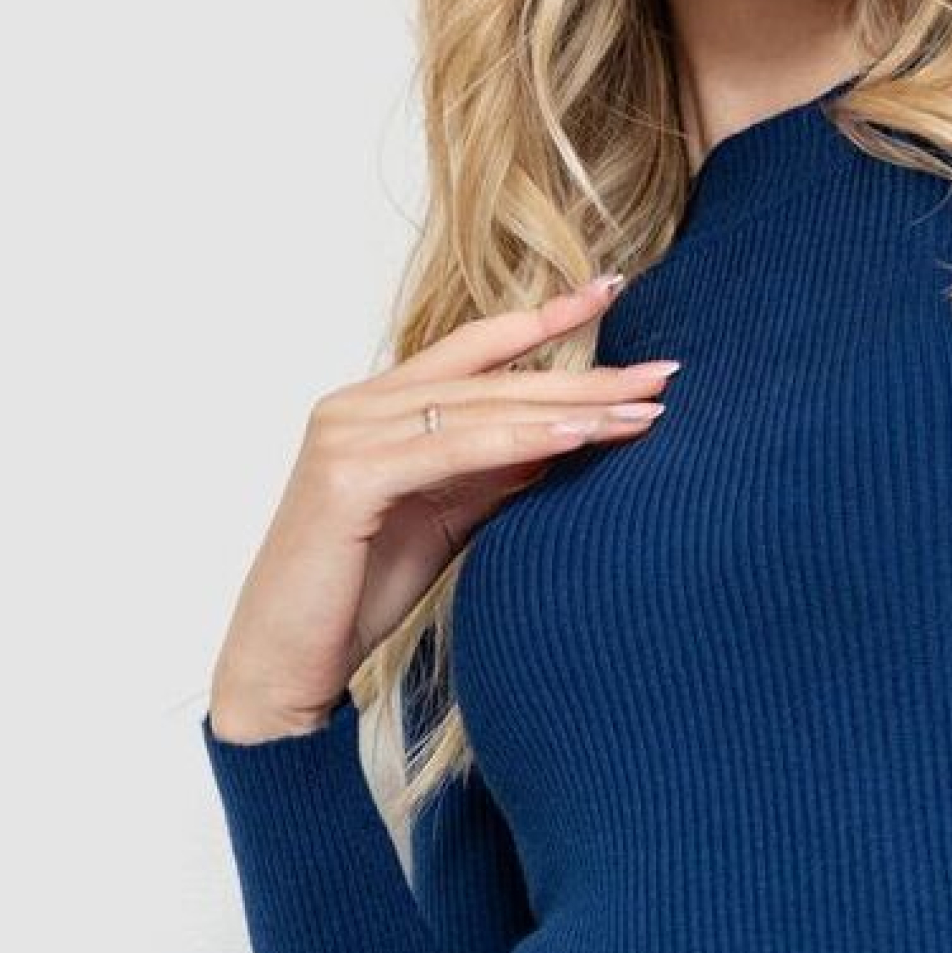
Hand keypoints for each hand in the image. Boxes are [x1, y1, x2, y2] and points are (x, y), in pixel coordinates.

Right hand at [208, 274, 678, 741]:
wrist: (287, 661)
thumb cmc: (358, 594)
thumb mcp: (447, 518)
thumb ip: (494, 470)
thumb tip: (570, 434)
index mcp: (376, 407)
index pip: (473, 348)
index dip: (544, 319)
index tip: (613, 291)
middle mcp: (357, 406)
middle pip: (492, 377)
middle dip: (584, 373)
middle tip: (665, 372)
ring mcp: (349, 434)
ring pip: (482, 408)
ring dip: (571, 407)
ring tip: (644, 407)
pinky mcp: (349, 476)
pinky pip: (455, 448)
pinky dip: (522, 440)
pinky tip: (579, 435)